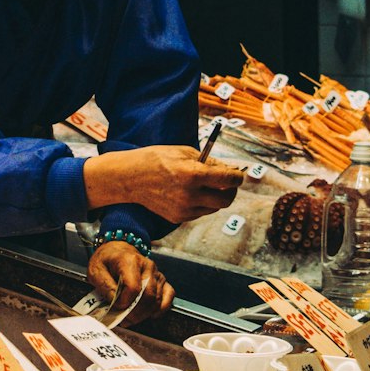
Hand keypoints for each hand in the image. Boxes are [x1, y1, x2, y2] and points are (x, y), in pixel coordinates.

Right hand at [83, 145, 242, 223]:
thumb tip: (228, 170)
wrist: (130, 177)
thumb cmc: (156, 159)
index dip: (238, 176)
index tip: (239, 174)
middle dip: (230, 191)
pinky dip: (201, 204)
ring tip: (204, 185)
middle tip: (228, 183)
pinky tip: (190, 193)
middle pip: (226, 200)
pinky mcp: (178, 218)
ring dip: (215, 197)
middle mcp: (190, 195)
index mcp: (193, 174)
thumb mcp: (184, 152)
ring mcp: (184, 209)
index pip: (228, 180)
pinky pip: (199, 212)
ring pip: (213, 208)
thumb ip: (209, 162)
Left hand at [88, 240, 173, 328]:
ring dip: (144, 314)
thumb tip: (115, 303)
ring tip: (130, 318)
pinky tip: (148, 313)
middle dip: (135, 313)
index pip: (133, 287)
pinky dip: (160, 309)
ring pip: (157, 300)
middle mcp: (147, 265)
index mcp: (129, 260)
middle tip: (123, 319)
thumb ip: (105, 286)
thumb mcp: (96, 270)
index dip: (124, 302)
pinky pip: (168, 296)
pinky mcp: (162, 280)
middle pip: (147, 296)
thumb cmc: (107, 261)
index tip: (115, 307)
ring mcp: (156, 273)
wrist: (117, 250)